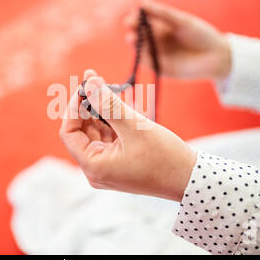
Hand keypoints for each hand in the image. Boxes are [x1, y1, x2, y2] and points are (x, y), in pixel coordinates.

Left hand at [59, 69, 196, 200]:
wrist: (190, 179)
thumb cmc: (164, 157)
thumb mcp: (134, 126)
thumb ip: (108, 103)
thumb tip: (89, 81)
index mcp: (94, 166)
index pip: (69, 132)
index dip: (74, 107)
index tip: (85, 86)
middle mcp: (96, 169)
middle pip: (82, 131)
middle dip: (88, 105)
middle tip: (97, 80)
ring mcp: (108, 166)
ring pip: (96, 132)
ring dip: (101, 110)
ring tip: (109, 88)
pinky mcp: (120, 162)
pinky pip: (109, 137)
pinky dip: (112, 120)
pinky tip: (120, 104)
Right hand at [124, 0, 231, 80]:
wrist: (217, 57)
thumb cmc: (202, 35)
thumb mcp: (182, 22)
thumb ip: (163, 13)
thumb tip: (143, 2)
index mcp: (162, 27)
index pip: (144, 22)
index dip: (136, 18)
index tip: (132, 15)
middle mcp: (158, 41)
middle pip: (140, 35)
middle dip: (134, 30)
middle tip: (130, 26)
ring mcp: (159, 55)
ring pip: (142, 49)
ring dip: (135, 44)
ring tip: (132, 38)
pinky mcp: (162, 69)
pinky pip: (149, 64)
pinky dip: (143, 59)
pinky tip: (140, 53)